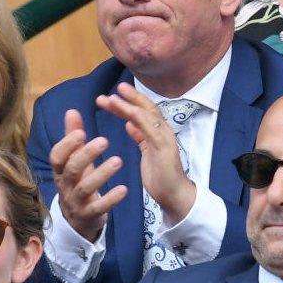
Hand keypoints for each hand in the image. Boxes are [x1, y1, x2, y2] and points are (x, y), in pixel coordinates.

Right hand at [50, 109, 127, 241]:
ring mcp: (76, 202)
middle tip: (104, 141)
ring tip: (119, 161)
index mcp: (60, 170)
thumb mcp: (74, 161)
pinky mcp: (89, 215)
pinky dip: (111, 199)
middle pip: (71, 170)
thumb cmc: (77, 182)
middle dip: (86, 155)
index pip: (56, 156)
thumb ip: (73, 137)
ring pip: (85, 188)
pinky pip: (98, 208)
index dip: (67, 145)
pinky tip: (124, 189)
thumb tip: (71, 110)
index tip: (81, 132)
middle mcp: (65, 186)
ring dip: (101, 174)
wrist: (78, 220)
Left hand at [96, 82, 196, 223]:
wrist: (174, 194)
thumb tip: (130, 123)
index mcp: (157, 132)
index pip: (142, 111)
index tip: (109, 97)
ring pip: (147, 114)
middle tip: (114, 88)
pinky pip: (151, 128)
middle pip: (146, 107)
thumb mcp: (146, 151)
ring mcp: (165, 137)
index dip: (127, 102)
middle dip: (130, 96)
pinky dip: (139, 118)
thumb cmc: (160, 175)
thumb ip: (140, 136)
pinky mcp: (164, 147)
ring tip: (113, 97)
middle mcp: (163, 131)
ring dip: (130, 104)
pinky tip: (128, 112)